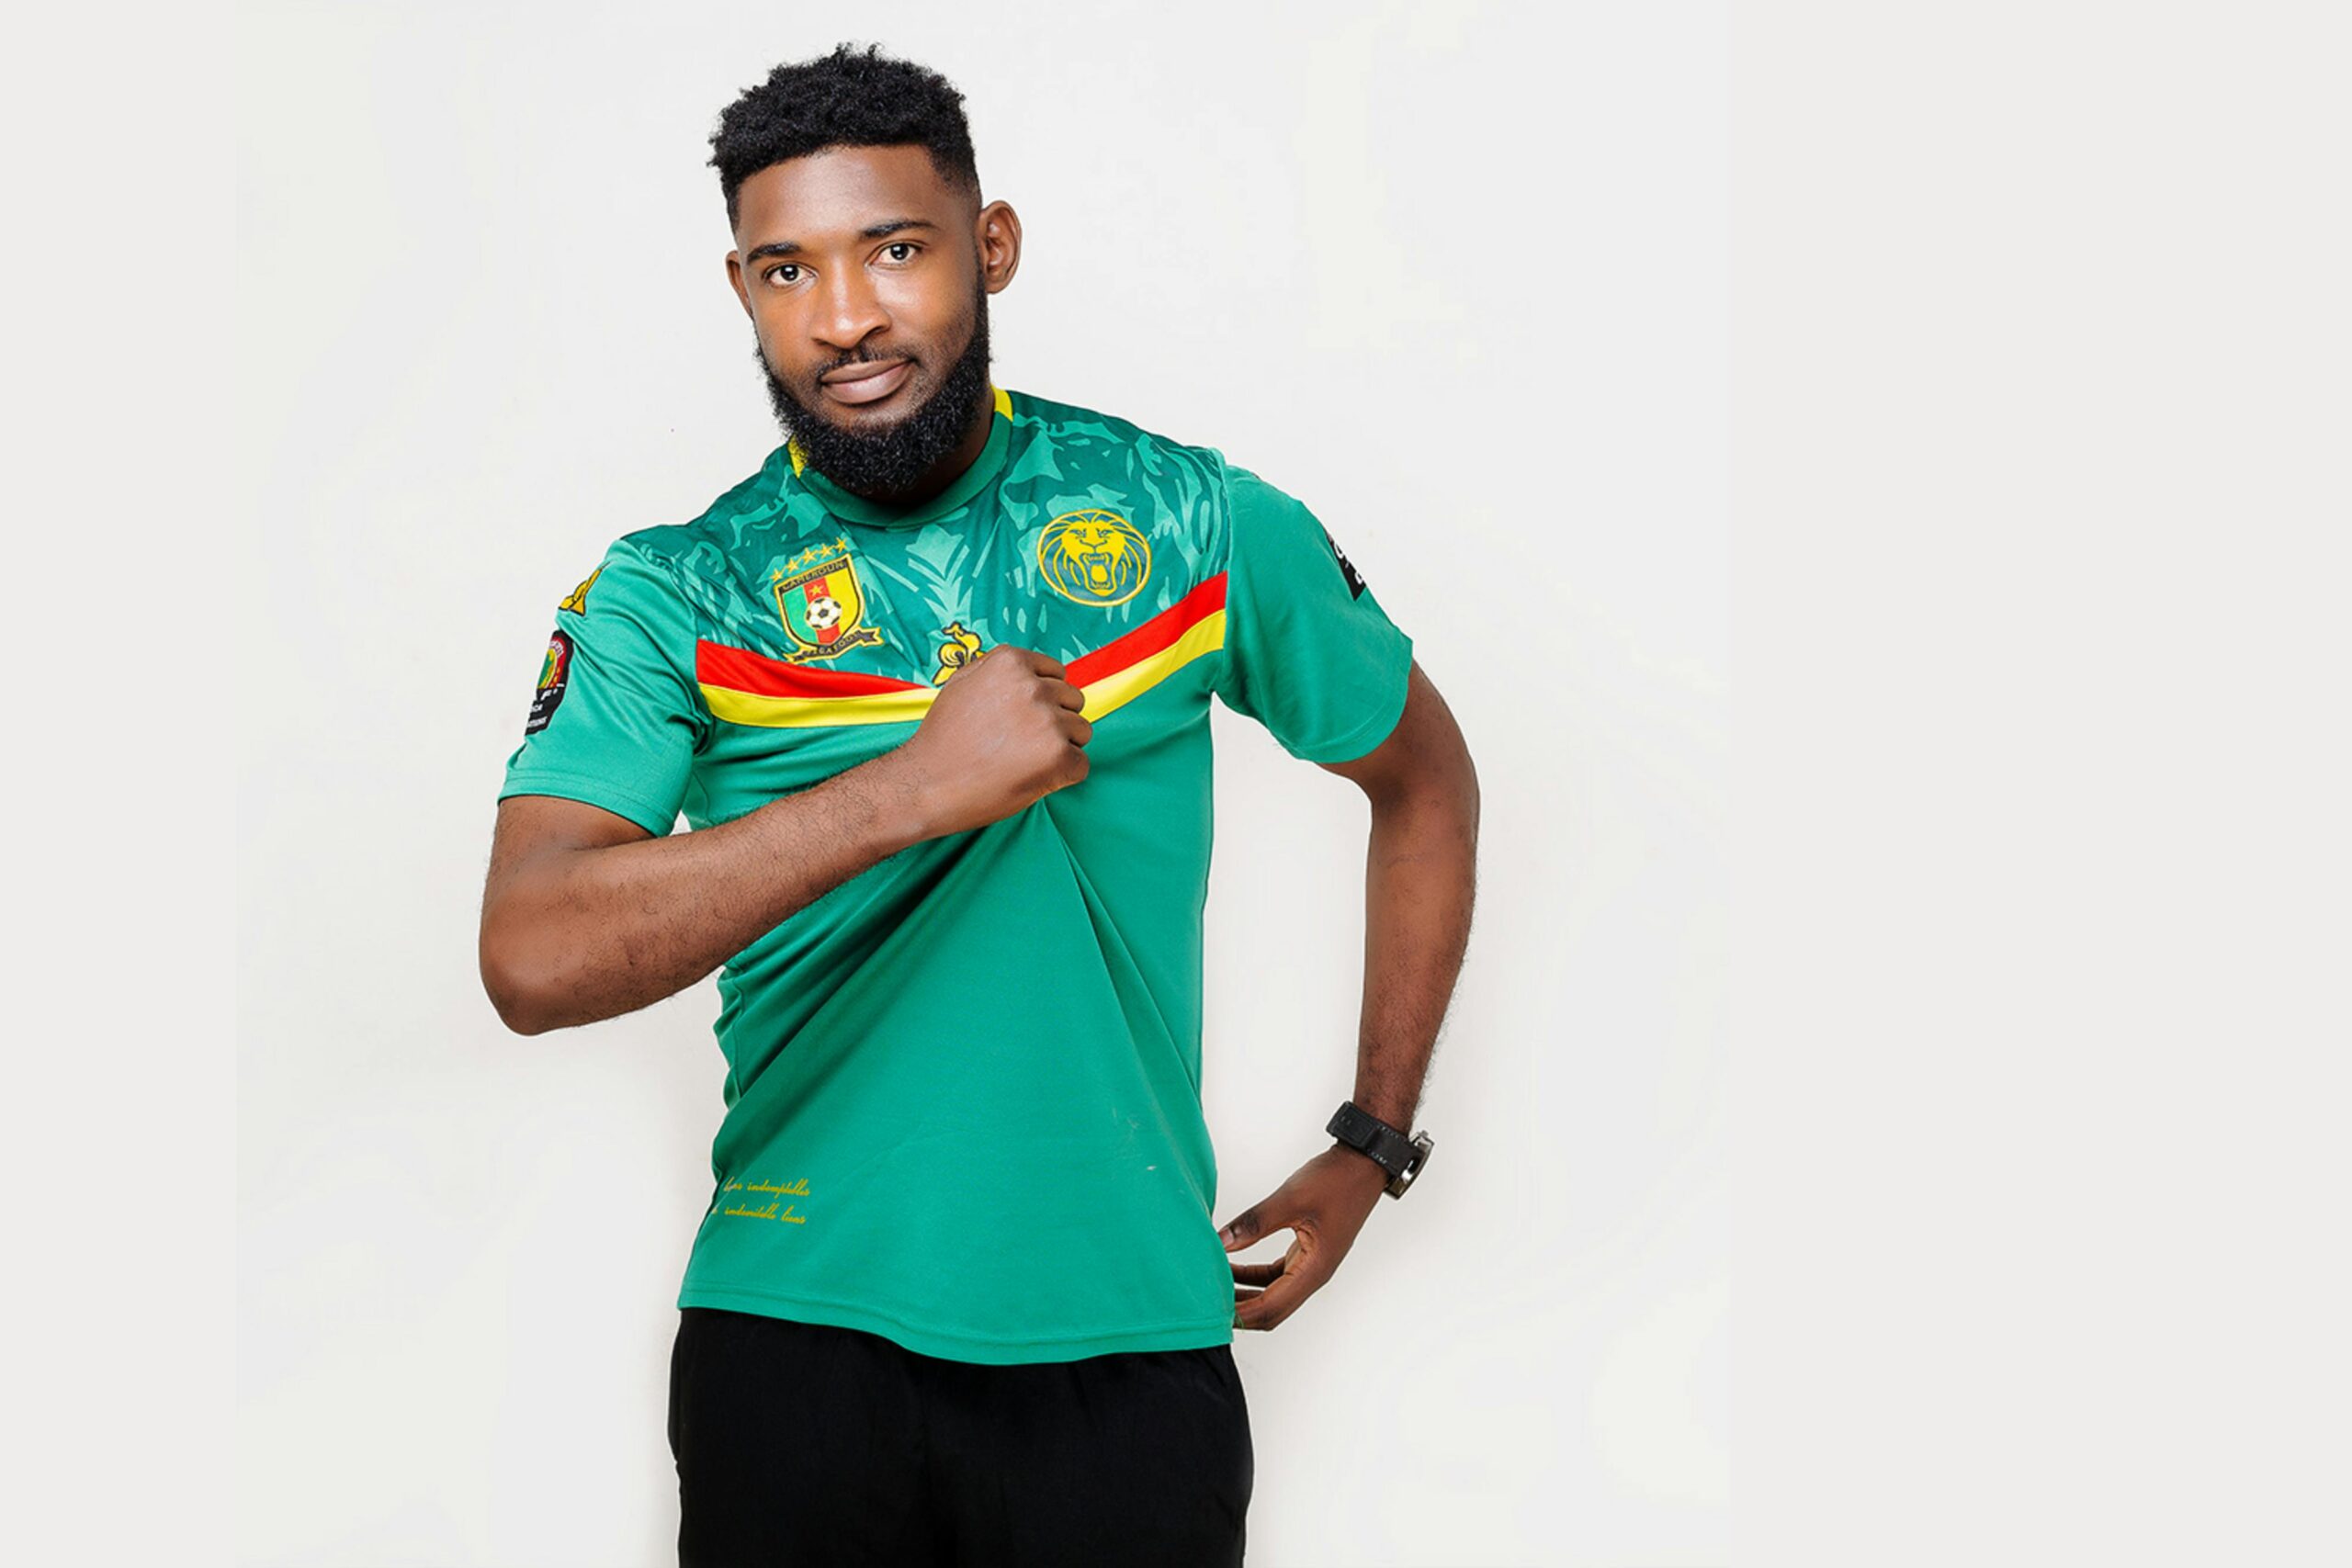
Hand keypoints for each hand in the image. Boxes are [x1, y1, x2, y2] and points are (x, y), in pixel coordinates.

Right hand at [886, 644, 1090, 838]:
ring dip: (1061, 748)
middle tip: (1021, 744)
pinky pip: (1081, 764)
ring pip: (1082, 732)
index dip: (1044, 699)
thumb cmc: (942, 737)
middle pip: (1073, 701)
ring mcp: (1048, 722)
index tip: (1022, 719)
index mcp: (1011, 662)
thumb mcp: (962, 682)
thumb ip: (999, 669)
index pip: (1058, 674)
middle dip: (1055, 721)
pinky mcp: (1057, 756)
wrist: (925, 784)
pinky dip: (1064, 775)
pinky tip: (1033, 779)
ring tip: (1024, 761)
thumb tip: (1034, 671)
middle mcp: (1034, 687)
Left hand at [1218, 1145, 1390, 1330]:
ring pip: (1272, 1293)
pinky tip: (1231, 1263)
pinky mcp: (1306, 1252)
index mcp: (1314, 1270)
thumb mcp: (1290, 1199)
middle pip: (1271, 1309)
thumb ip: (1254, 1223)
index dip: (1240, 1313)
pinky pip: (1275, 1275)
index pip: (1271, 1308)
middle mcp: (1314, 1274)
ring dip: (1244, 1292)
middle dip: (1239, 1310)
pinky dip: (1252, 1275)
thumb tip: (1222, 1242)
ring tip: (1213, 1282)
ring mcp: (1310, 1264)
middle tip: (1207, 1301)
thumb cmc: (1338, 1180)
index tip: (1212, 1310)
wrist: (1363, 1164)